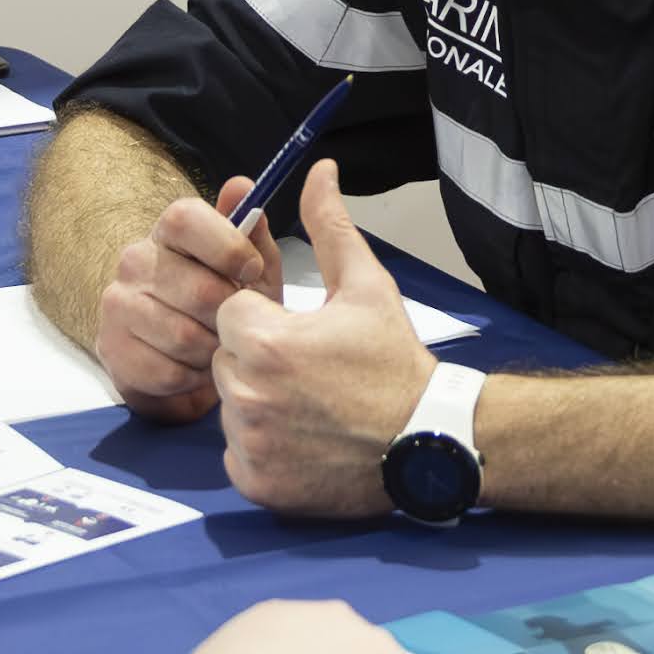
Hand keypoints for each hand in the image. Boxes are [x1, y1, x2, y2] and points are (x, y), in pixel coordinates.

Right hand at [97, 174, 272, 420]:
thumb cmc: (224, 308)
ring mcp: (117, 303)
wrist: (192, 362)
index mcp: (170, 232)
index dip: (228, 247)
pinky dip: (191, 380)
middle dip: (230, 318)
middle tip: (236, 327)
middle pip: (198, 289)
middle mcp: (136, 260)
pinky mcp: (110, 348)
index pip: (185, 218)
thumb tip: (242, 185)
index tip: (252, 273)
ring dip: (212, 353)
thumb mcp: (252, 272)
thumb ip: (251, 233)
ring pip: (184, 336)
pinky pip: (167, 371)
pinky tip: (193, 371)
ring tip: (215, 350)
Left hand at [212, 165, 433, 515]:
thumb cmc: (395, 364)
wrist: (429, 442)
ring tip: (312, 408)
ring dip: (260, 405)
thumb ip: (330, 226)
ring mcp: (250, 443)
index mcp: (264, 341)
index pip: (230, 314)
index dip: (265, 321)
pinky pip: (238, 454)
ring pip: (230, 408)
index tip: (304, 337)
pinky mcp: (256, 482)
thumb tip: (319, 171)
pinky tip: (306, 441)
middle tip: (311, 374)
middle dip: (259, 362)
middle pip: (224, 360)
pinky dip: (264, 451)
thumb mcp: (367, 287)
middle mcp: (247, 394)